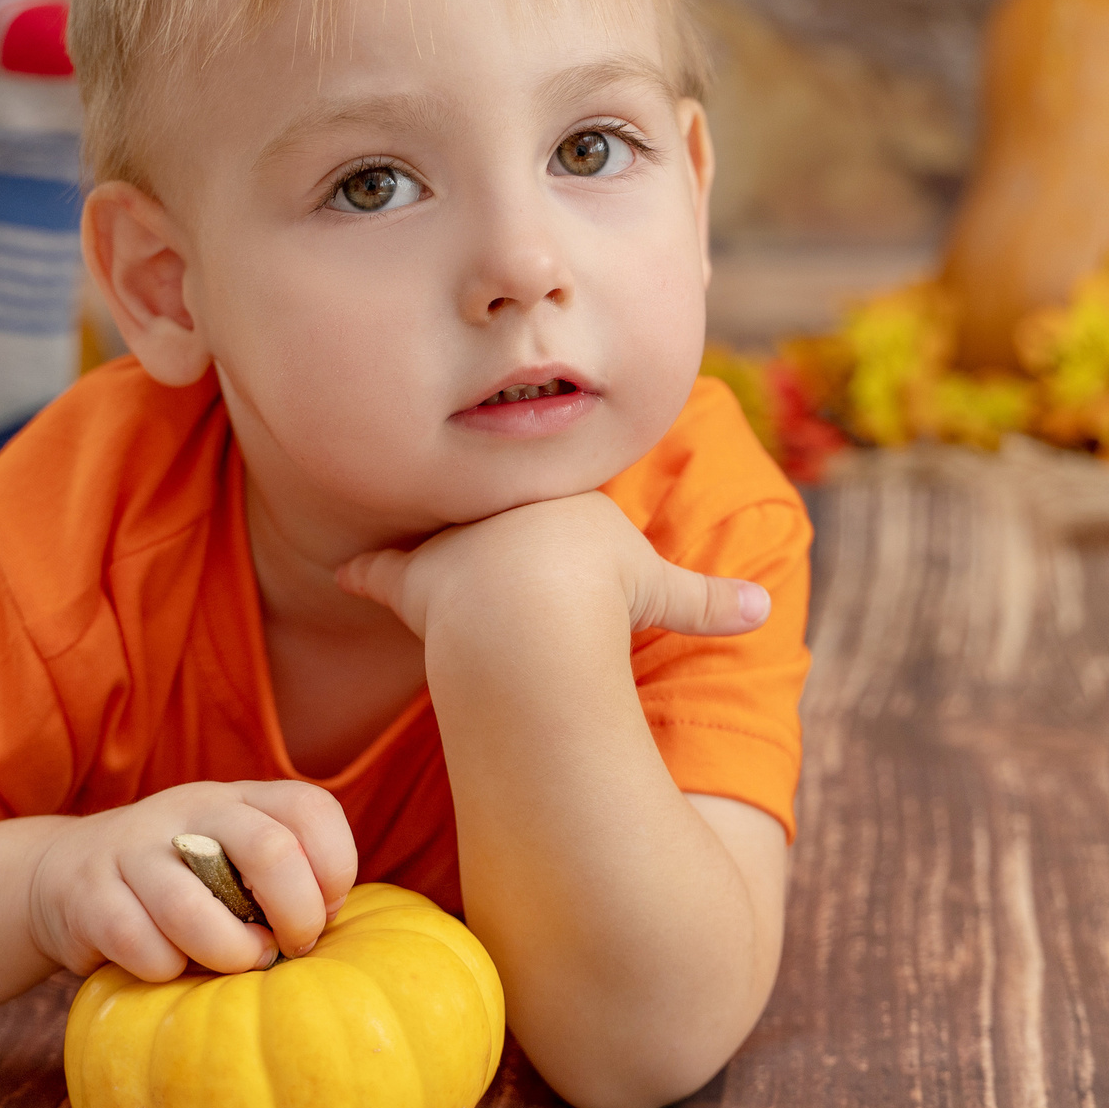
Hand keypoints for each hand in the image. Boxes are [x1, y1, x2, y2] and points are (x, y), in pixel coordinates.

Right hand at [26, 781, 356, 980]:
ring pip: (195, 907)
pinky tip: (170, 967)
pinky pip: (142, 945)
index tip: (328, 911)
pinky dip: (168, 971)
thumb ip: (284, 879)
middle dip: (297, 912)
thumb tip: (334, 933)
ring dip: (233, 953)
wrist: (65, 875)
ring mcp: (135, 848)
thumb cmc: (181, 883)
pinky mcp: (89, 895)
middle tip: (294, 945)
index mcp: (238, 798)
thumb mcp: (233, 860)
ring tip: (242, 964)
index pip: (310, 809)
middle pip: (268, 849)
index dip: (336, 866)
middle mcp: (190, 811)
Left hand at [335, 491, 768, 644]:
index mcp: (558, 497)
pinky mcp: (418, 578)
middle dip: (486, 513)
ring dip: (427, 539)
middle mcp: (500, 506)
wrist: (536, 608)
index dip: (547, 512)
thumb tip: (764, 611)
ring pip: (440, 532)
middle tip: (478, 532)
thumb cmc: (602, 592)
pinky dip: (364, 571)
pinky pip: (383, 570)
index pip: (551, 497)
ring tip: (413, 543)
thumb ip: (705, 601)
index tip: (541, 520)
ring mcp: (455, 539)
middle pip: (492, 506)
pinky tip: (344, 571)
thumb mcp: (660, 593)